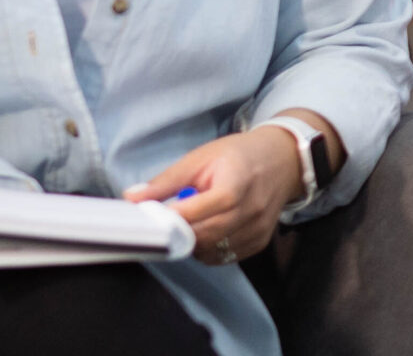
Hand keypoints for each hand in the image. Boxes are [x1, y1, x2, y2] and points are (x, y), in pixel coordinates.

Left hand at [125, 127, 303, 265]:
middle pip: (204, 236)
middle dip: (179, 234)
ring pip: (212, 251)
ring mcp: (257, 229)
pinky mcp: (260, 242)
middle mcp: (250, 210)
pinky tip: (206, 232)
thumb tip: (131, 198)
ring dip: (193, 244)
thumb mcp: (200, 158)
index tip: (152, 218)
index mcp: (235, 183)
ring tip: (188, 225)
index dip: (172, 219)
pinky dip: (209, 250)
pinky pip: (226, 257)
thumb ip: (166, 181)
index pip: (197, 212)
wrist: (282, 160)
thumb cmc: (238, 155)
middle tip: (166, 224)